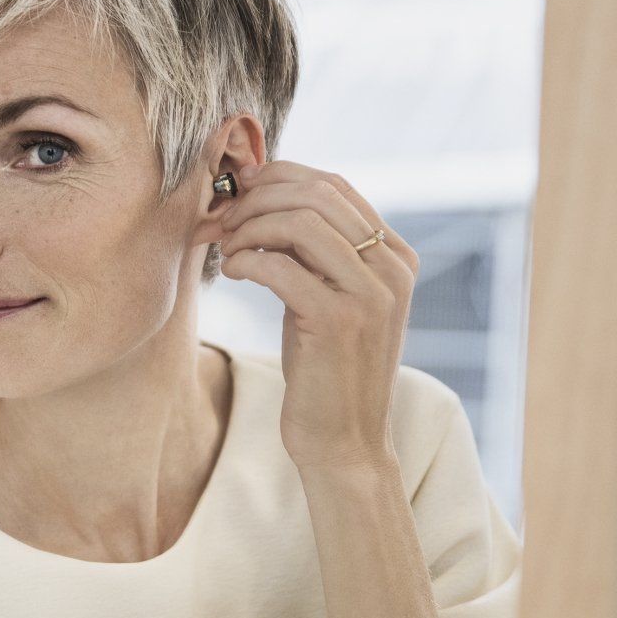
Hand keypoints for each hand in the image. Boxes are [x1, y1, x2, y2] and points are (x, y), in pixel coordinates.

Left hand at [202, 160, 417, 472]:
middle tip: (222, 220)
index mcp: (394, 255)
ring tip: (225, 248)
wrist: (344, 439)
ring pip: (299, 222)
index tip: (237, 193)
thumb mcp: (324, 296)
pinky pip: (280, 266)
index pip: (333, 185)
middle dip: (257, 199)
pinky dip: (245, 260)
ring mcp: (370, 293)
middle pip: (316, 194)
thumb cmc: (324, 367)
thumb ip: (310, 251)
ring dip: (248, 227)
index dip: (277, 178)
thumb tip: (257, 197)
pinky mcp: (339, 321)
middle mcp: (391, 268)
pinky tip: (231, 272)